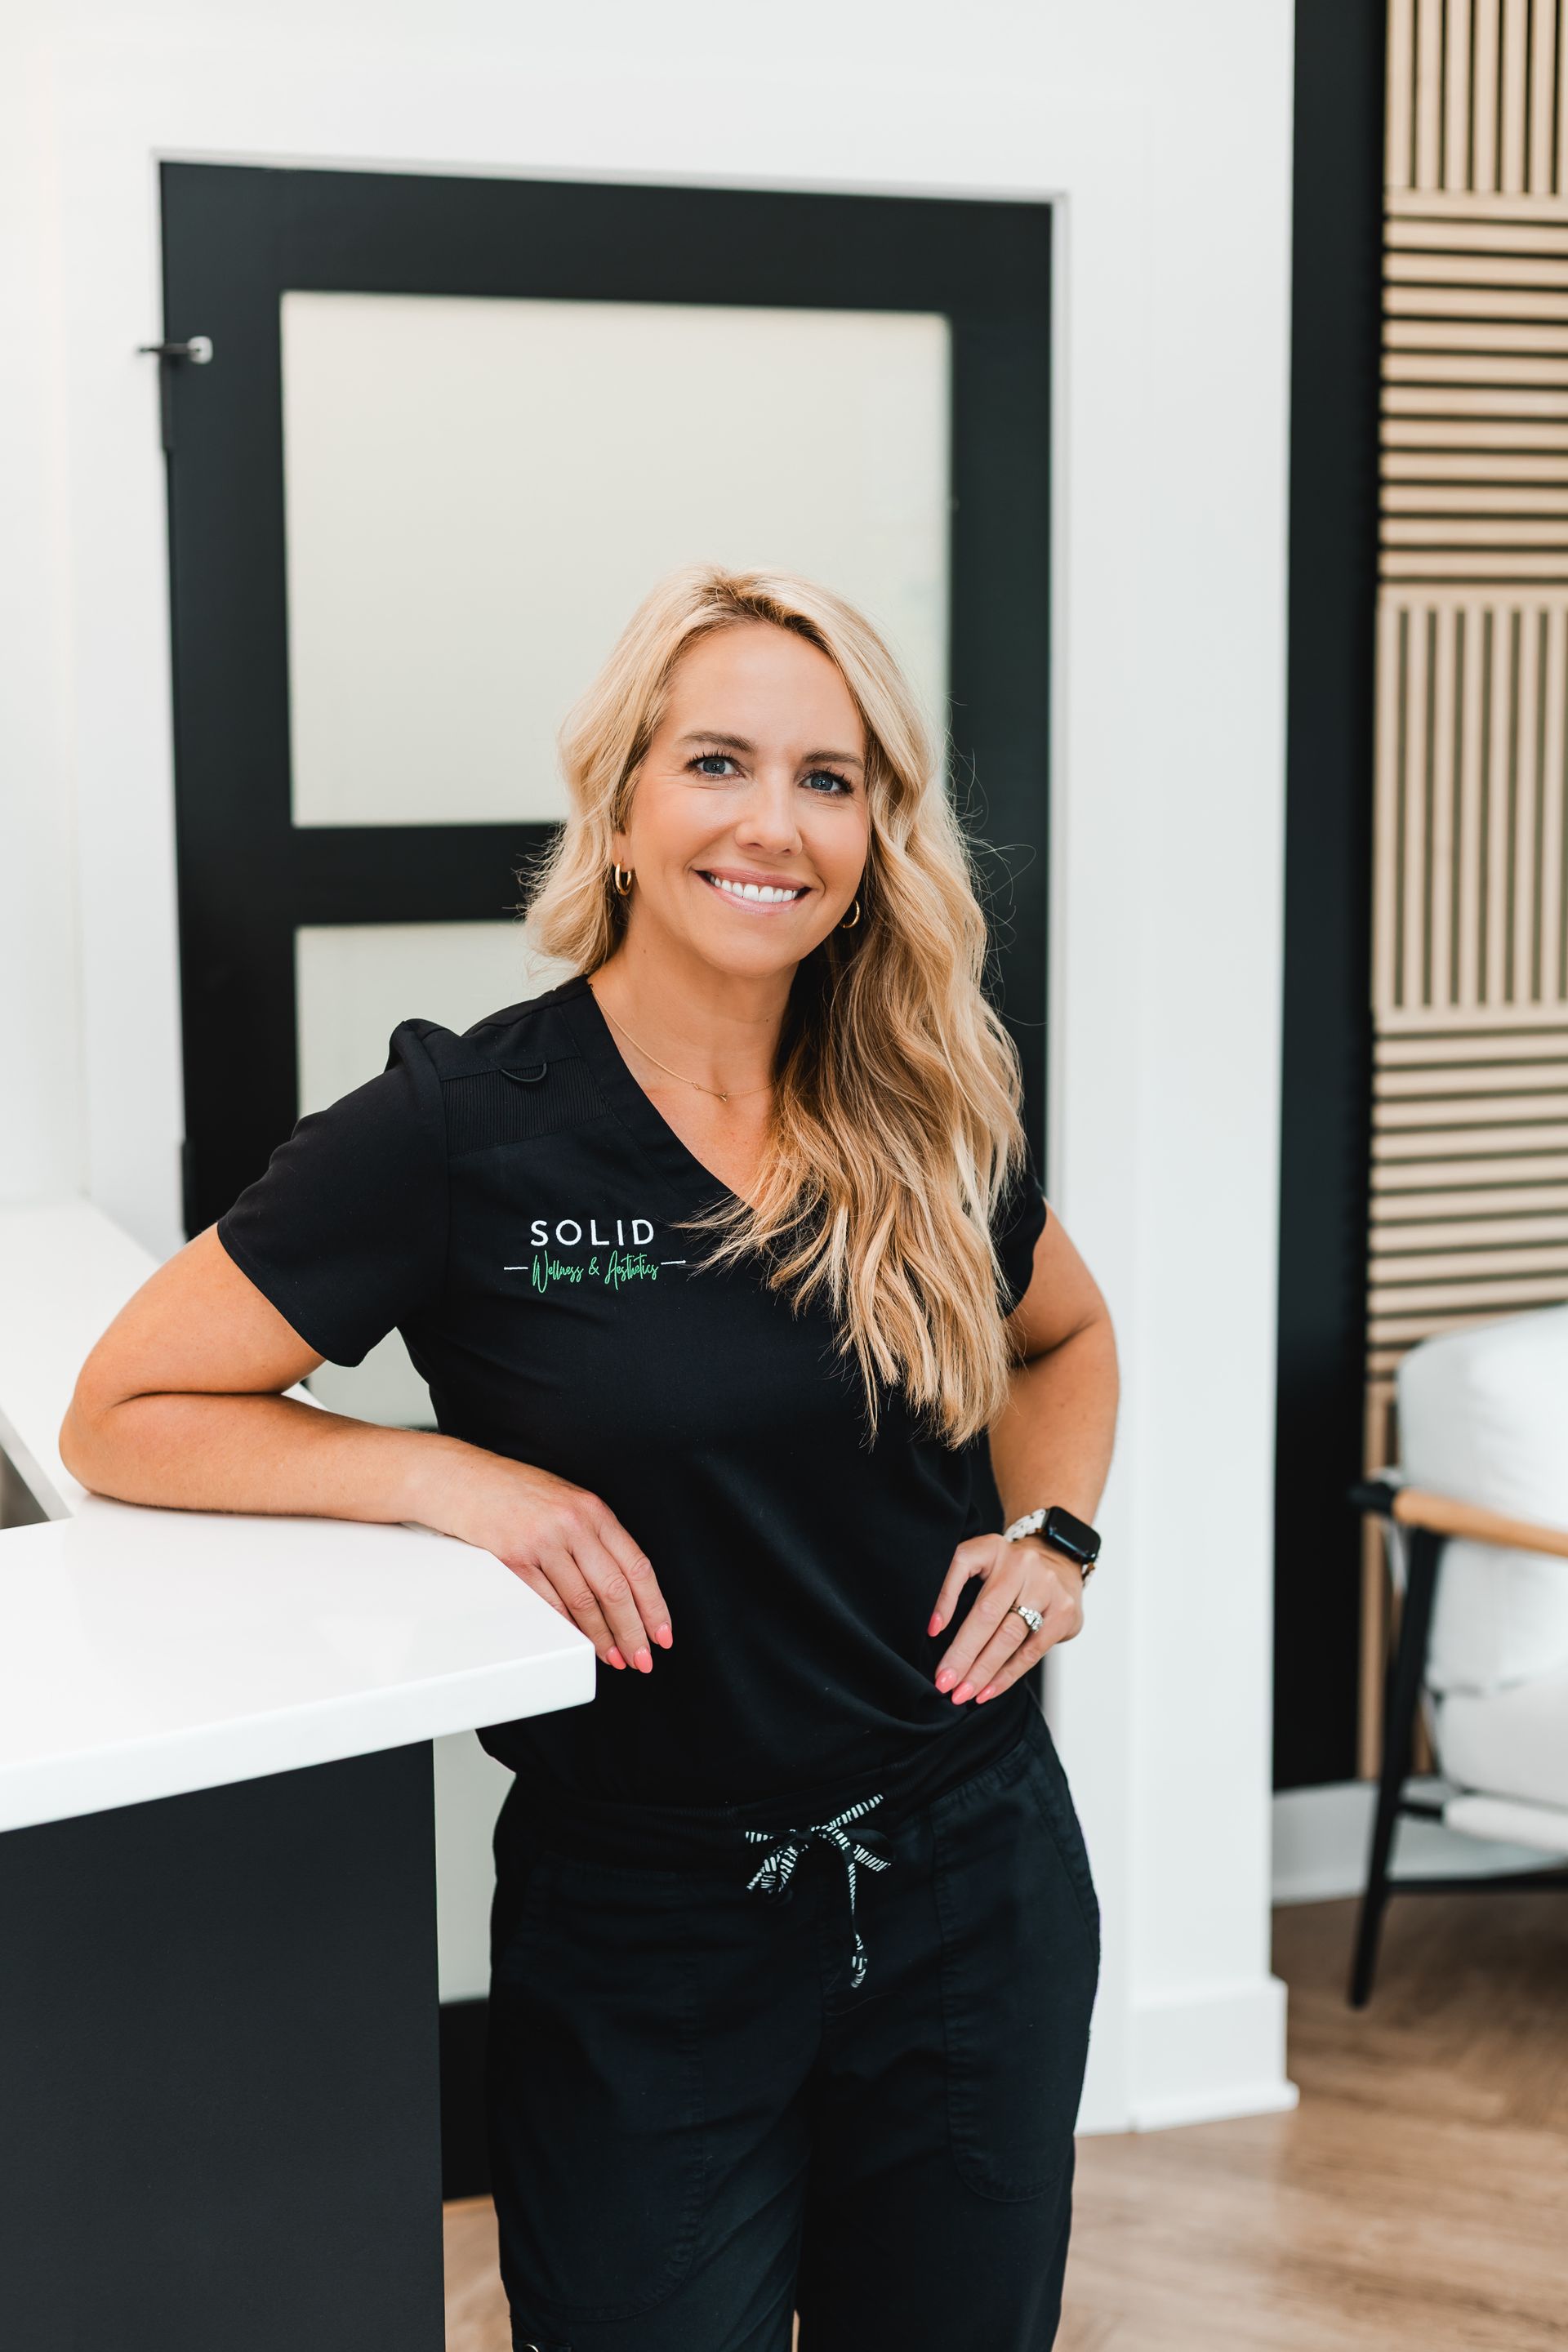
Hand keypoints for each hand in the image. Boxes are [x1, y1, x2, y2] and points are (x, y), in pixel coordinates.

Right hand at [420, 1443, 671, 1673]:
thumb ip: (595, 1537)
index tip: (662, 1633)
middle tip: (642, 1657)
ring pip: (584, 1602)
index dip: (654, 1606)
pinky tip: (577, 1642)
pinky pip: (548, 1602)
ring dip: (601, 1637)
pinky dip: (566, 1627)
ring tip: (614, 1657)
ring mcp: (543, 1541)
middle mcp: (573, 1523)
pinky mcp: (514, 1558)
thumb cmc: (515, 1492)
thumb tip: (624, 1587)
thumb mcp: (566, 1502)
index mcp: (593, 1510)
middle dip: (633, 1631)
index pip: (637, 1566)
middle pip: (615, 1589)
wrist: (463, 1479)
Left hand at [926, 1532, 1083, 1704]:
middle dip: (962, 1653)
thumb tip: (934, 1636)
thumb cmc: (1010, 1573)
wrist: (1060, 1562)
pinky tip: (988, 1690)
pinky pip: (1031, 1651)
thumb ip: (962, 1587)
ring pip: (1009, 1636)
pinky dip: (1006, 1675)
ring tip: (963, 1692)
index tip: (932, 1632)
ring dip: (983, 1671)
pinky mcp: (1064, 1612)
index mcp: (991, 1548)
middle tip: (944, 1681)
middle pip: (987, 1613)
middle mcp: (1020, 1563)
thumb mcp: (984, 1564)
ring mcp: (1046, 1586)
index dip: (944, 1599)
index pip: (961, 1565)